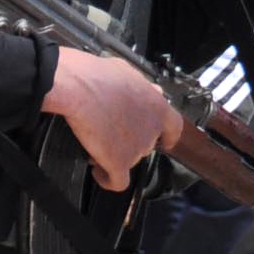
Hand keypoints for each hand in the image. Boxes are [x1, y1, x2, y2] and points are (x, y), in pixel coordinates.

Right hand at [41, 49, 184, 190]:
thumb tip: (153, 90)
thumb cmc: (98, 75)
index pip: (174, 128)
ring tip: (96, 144)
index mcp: (158, 107)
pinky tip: (98, 172)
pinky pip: (118, 182)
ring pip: (129, 160)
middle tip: (109, 134)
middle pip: (146, 145)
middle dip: (129, 142)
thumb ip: (144, 86)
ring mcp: (137, 149)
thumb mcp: (128, 72)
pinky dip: (107, 180)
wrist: (79, 87)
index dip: (168, 137)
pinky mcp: (119, 162)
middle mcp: (152, 130)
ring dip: (114, 156)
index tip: (164, 142)